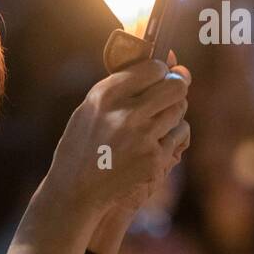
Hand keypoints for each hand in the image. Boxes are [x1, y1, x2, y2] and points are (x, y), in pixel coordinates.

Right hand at [46, 53, 190, 221]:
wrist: (74, 192)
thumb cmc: (82, 147)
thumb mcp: (90, 110)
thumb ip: (123, 86)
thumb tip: (171, 61)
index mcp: (104, 96)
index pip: (152, 68)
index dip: (159, 71)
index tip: (158, 77)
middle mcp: (125, 113)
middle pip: (175, 86)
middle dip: (176, 86)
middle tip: (169, 94)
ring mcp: (142, 137)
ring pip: (179, 109)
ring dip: (172, 113)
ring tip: (153, 123)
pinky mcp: (154, 159)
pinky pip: (179, 135)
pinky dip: (170, 137)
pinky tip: (151, 145)